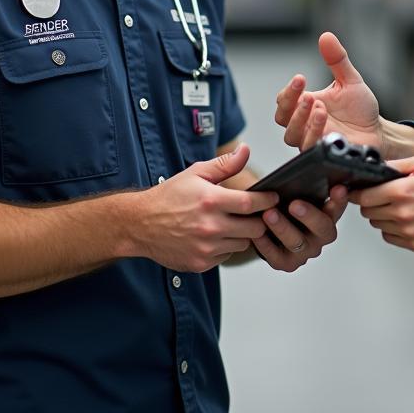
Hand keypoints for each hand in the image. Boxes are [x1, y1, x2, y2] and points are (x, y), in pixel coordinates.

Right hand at [134, 145, 277, 272]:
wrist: (140, 223)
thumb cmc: (169, 196)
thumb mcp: (196, 173)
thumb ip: (225, 164)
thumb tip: (246, 150)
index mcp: (211, 200)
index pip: (251, 203)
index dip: (267, 201)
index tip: (274, 198)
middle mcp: (210, 226)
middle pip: (254, 228)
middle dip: (259, 220)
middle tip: (255, 213)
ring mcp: (206, 248)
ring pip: (242, 244)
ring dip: (243, 234)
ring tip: (233, 223)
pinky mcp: (200, 264)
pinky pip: (226, 256)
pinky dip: (226, 246)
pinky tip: (216, 236)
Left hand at [252, 185, 348, 271]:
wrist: (267, 222)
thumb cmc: (285, 203)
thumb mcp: (297, 189)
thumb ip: (306, 180)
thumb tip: (309, 156)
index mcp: (327, 216)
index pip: (338, 208)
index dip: (339, 200)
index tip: (337, 188)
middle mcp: (319, 237)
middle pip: (323, 229)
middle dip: (309, 216)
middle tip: (295, 204)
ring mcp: (304, 252)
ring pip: (297, 242)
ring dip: (283, 228)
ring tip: (269, 214)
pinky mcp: (285, 263)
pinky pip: (275, 256)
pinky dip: (265, 244)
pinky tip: (257, 232)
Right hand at [275, 32, 383, 151]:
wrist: (378, 131)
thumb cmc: (360, 108)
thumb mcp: (349, 80)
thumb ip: (337, 60)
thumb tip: (326, 36)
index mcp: (306, 105)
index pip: (284, 100)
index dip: (288, 91)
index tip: (300, 78)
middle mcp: (304, 123)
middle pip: (282, 118)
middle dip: (290, 104)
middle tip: (307, 94)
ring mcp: (312, 140)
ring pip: (292, 136)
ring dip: (302, 120)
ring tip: (319, 107)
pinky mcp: (323, 154)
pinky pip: (310, 149)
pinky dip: (315, 135)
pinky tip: (326, 124)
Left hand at [352, 155, 413, 250]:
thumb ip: (395, 165)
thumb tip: (376, 168)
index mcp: (403, 191)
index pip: (364, 197)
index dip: (359, 192)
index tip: (358, 190)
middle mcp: (403, 214)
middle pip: (368, 212)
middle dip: (371, 202)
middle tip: (383, 195)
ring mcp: (409, 232)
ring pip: (378, 225)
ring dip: (382, 215)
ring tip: (398, 205)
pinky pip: (390, 238)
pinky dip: (392, 229)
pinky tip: (405, 218)